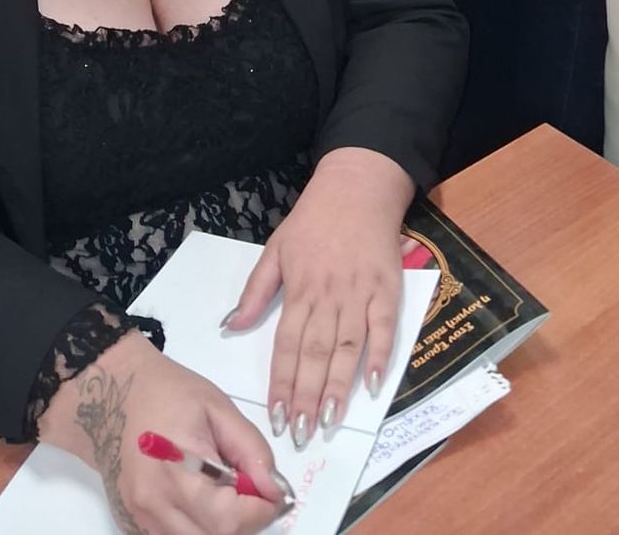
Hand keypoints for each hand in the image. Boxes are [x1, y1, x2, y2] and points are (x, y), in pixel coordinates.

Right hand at [40, 329, 290, 534]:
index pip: (230, 520)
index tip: (274, 493)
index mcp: (176, 470)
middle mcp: (153, 504)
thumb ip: (251, 450)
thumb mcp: (219, 408)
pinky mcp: (133, 523)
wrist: (114, 395)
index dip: (261, 511)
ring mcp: (140, 518)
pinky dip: (199, 525)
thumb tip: (274, 489)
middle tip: (252, 491)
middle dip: (244, 522)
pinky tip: (202, 498)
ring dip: (221, 525)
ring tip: (226, 491)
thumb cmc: (169, 393)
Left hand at [224, 148, 411, 449]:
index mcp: (299, 287)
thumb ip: (256, 290)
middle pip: (315, 352)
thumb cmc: (313, 219)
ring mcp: (359, 292)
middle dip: (305, 395)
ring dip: (338, 385)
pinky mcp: (387, 287)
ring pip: (347, 346)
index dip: (280, 382)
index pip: (286, 344)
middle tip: (300, 432)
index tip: (275, 416)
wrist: (357, 186)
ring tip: (329, 420)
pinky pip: (384, 326)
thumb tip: (231, 326)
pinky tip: (373, 384)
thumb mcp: (275, 248)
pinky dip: (380, 355)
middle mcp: (328, 294)